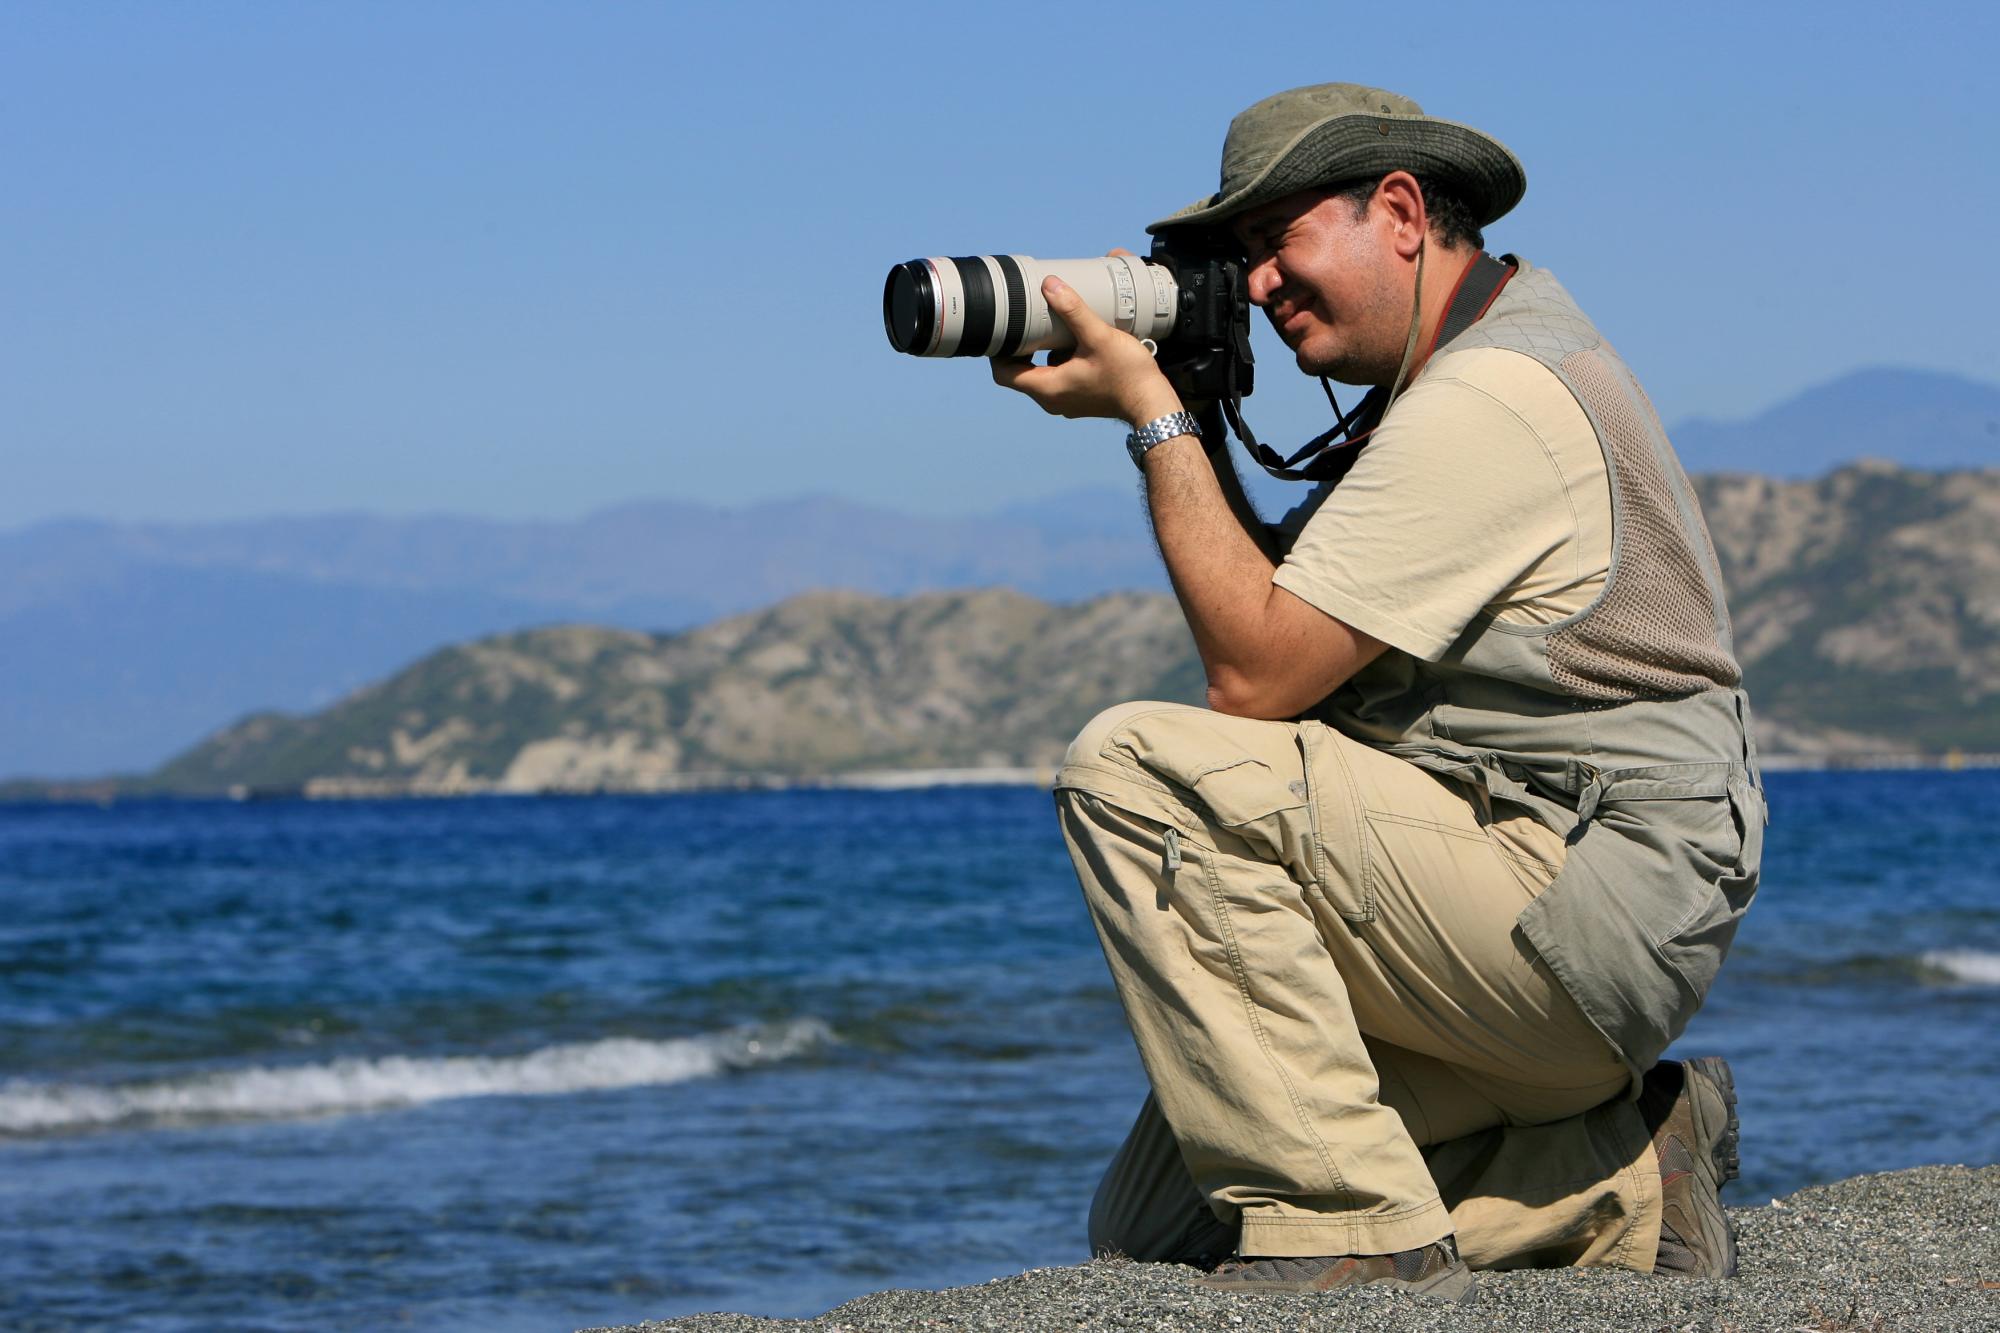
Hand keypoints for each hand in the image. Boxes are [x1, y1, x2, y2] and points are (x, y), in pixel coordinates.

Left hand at [989, 254, 1184, 426]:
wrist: (1153, 402)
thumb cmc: (1128, 375)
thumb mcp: (1098, 336)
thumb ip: (1073, 310)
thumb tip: (1049, 285)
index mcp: (1048, 388)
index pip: (1004, 374)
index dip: (998, 352)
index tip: (1003, 330)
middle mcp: (1052, 400)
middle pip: (1020, 373)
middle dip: (1021, 347)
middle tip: (1026, 322)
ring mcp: (1066, 402)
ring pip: (1041, 374)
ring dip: (1042, 353)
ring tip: (1052, 328)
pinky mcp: (1080, 399)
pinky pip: (1059, 378)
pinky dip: (1060, 360)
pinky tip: (1076, 342)